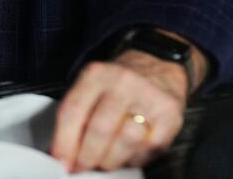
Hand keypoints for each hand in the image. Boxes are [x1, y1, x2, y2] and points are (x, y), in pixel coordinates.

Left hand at [50, 48, 190, 172]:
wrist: (159, 65)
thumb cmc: (120, 83)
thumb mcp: (92, 86)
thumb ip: (76, 116)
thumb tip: (63, 155)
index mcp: (97, 74)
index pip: (73, 111)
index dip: (64, 143)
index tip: (62, 163)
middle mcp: (123, 82)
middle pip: (99, 130)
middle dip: (87, 157)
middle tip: (83, 167)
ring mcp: (149, 97)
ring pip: (125, 141)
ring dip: (111, 160)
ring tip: (106, 161)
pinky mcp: (170, 114)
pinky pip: (149, 149)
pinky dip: (135, 159)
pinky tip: (129, 154)